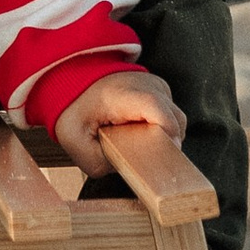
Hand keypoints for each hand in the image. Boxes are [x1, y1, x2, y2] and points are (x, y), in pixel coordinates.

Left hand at [48, 65, 186, 176]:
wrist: (72, 78)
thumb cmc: (74, 110)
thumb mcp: (75, 142)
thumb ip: (98, 163)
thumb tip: (126, 171)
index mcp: (121, 95)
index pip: (156, 109)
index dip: (167, 135)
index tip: (162, 156)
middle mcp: (143, 83)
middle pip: (174, 119)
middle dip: (164, 145)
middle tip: (143, 157)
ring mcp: (153, 83)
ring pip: (176, 118)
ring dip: (164, 136)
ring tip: (140, 144)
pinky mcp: (158, 87)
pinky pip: (171, 112)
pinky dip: (162, 127)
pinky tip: (143, 132)